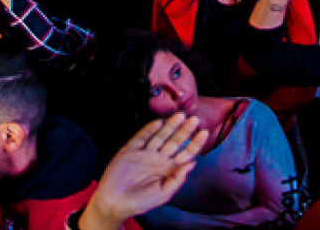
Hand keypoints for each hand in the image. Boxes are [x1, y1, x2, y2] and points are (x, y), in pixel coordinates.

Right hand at [83, 113, 210, 229]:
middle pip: (175, 141)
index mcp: (169, 169)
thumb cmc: (140, 202)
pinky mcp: (130, 150)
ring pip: (160, 136)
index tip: (204, 132)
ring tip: (180, 115)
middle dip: (185, 130)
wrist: (114, 203)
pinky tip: (158, 122)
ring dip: (170, 126)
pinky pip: (141, 137)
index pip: (186, 153)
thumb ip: (178, 179)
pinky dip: (149, 129)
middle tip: (195, 119)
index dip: (195, 143)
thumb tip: (193, 164)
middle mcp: (159, 158)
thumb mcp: (163, 194)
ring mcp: (145, 153)